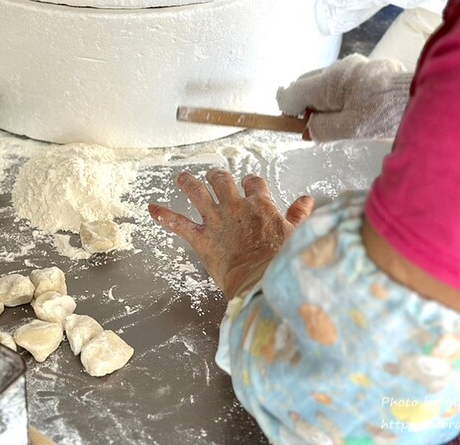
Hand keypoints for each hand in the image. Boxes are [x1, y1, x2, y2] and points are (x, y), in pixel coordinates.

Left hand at [148, 171, 313, 298]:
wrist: (264, 282)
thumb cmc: (283, 262)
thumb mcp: (297, 235)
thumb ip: (300, 216)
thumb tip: (307, 201)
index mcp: (260, 206)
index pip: (254, 184)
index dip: (251, 183)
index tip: (251, 184)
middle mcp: (236, 208)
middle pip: (223, 181)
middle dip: (217, 177)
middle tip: (214, 176)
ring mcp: (216, 222)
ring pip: (197, 193)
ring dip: (188, 183)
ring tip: (182, 178)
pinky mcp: (202, 239)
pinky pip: (179, 224)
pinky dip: (164, 216)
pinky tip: (152, 209)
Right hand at [276, 54, 412, 140]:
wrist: (429, 96)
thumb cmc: (386, 114)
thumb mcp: (349, 129)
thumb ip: (322, 128)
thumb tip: (308, 127)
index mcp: (329, 81)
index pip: (293, 91)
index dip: (288, 110)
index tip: (296, 125)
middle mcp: (339, 67)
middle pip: (307, 84)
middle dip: (306, 103)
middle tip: (318, 125)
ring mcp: (357, 65)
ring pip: (327, 81)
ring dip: (326, 99)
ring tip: (341, 119)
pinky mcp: (373, 68)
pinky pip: (346, 80)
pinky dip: (343, 94)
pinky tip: (360, 109)